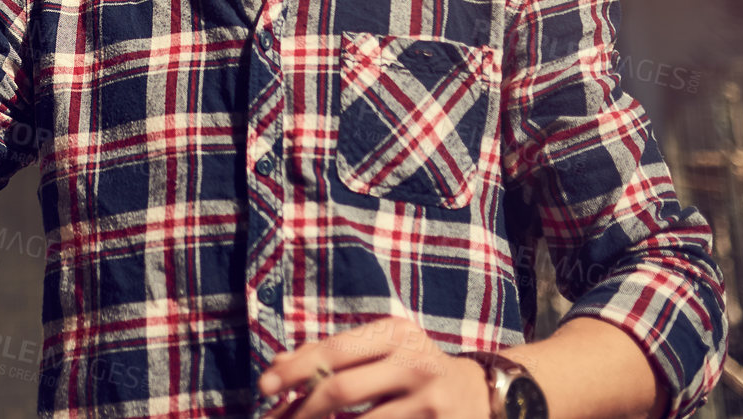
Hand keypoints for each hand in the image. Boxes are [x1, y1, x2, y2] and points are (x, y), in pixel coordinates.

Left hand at [259, 317, 492, 418]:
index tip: (264, 388)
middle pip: (341, 389)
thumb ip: (331, 354)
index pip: (333, 351)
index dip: (294, 371)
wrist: (478, 396)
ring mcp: (428, 401)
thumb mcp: (380, 349)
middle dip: (302, 409)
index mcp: (395, 332)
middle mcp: (414, 361)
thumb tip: (277, 366)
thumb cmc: (411, 368)